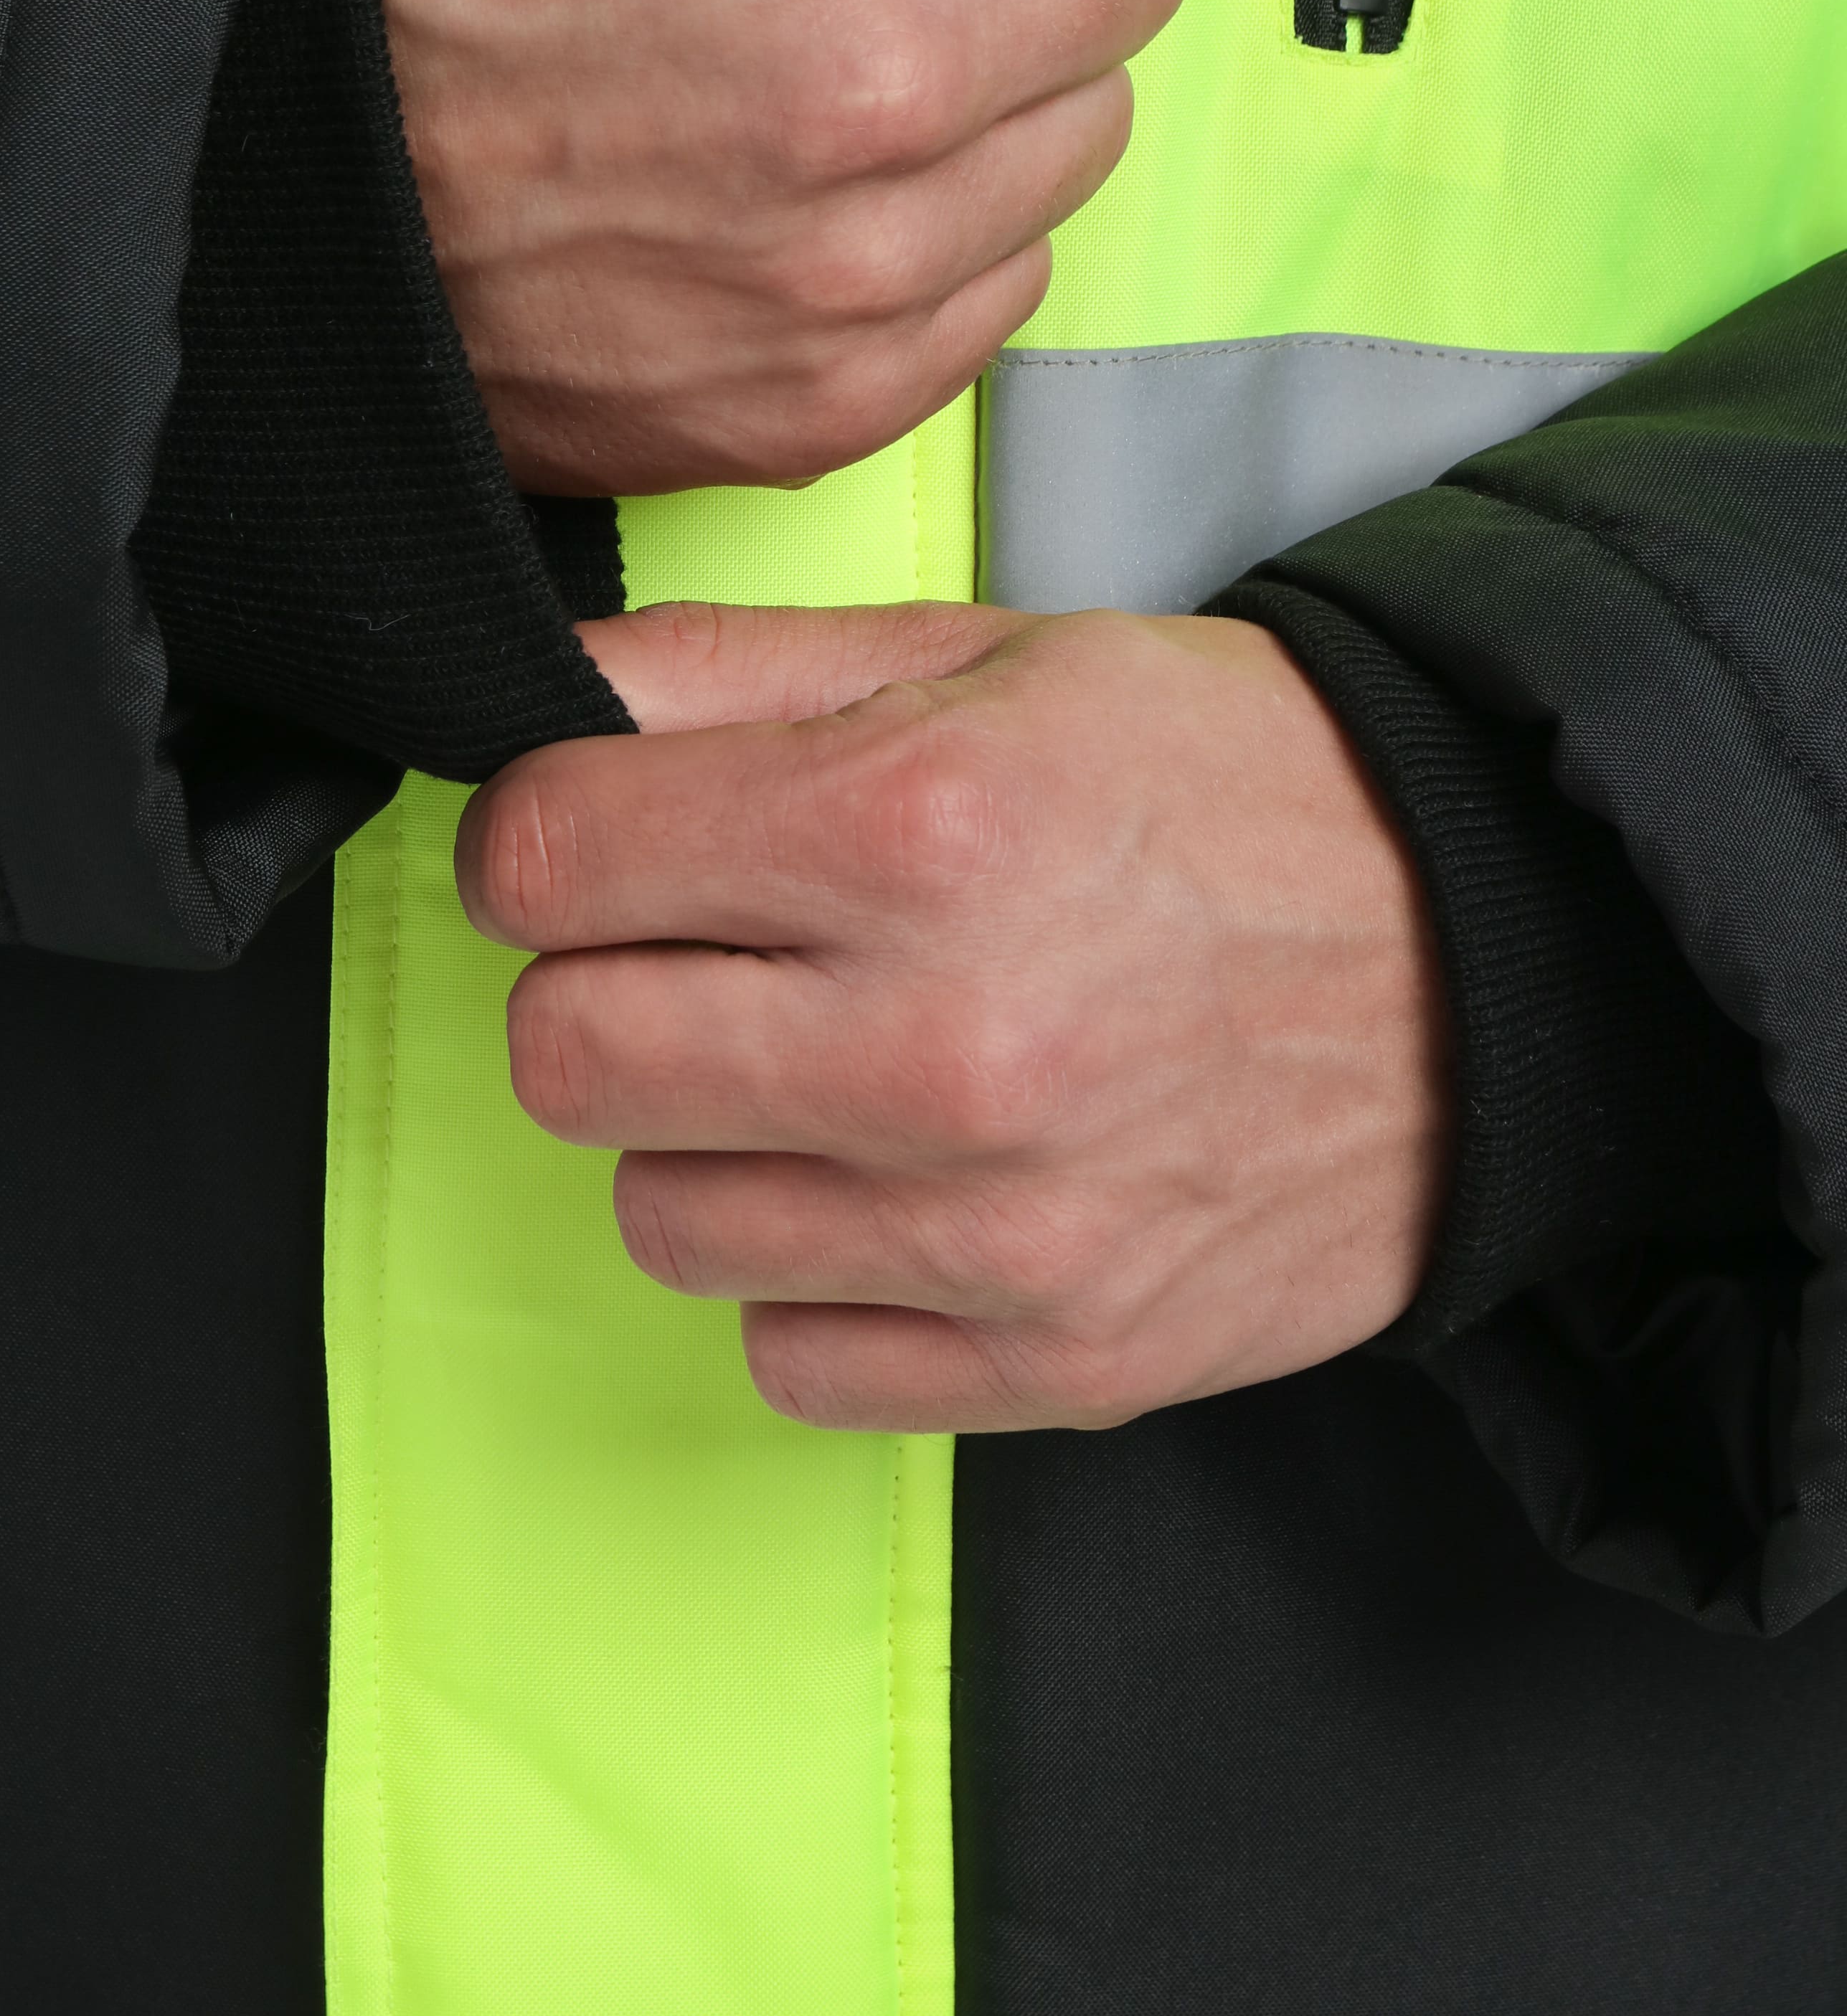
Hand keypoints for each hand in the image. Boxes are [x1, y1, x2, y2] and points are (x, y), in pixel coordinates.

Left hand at [456, 598, 1451, 1432]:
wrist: (1488, 956)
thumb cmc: (1221, 787)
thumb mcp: (984, 653)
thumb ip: (723, 668)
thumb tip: (528, 701)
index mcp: (917, 828)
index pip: (543, 862)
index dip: (542, 838)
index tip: (592, 839)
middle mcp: (942, 1046)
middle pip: (564, 1059)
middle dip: (596, 988)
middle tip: (698, 953)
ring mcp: (996, 1231)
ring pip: (658, 1219)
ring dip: (706, 1139)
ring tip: (823, 1064)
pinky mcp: (1052, 1361)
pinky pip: (786, 1355)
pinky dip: (812, 1276)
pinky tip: (896, 1182)